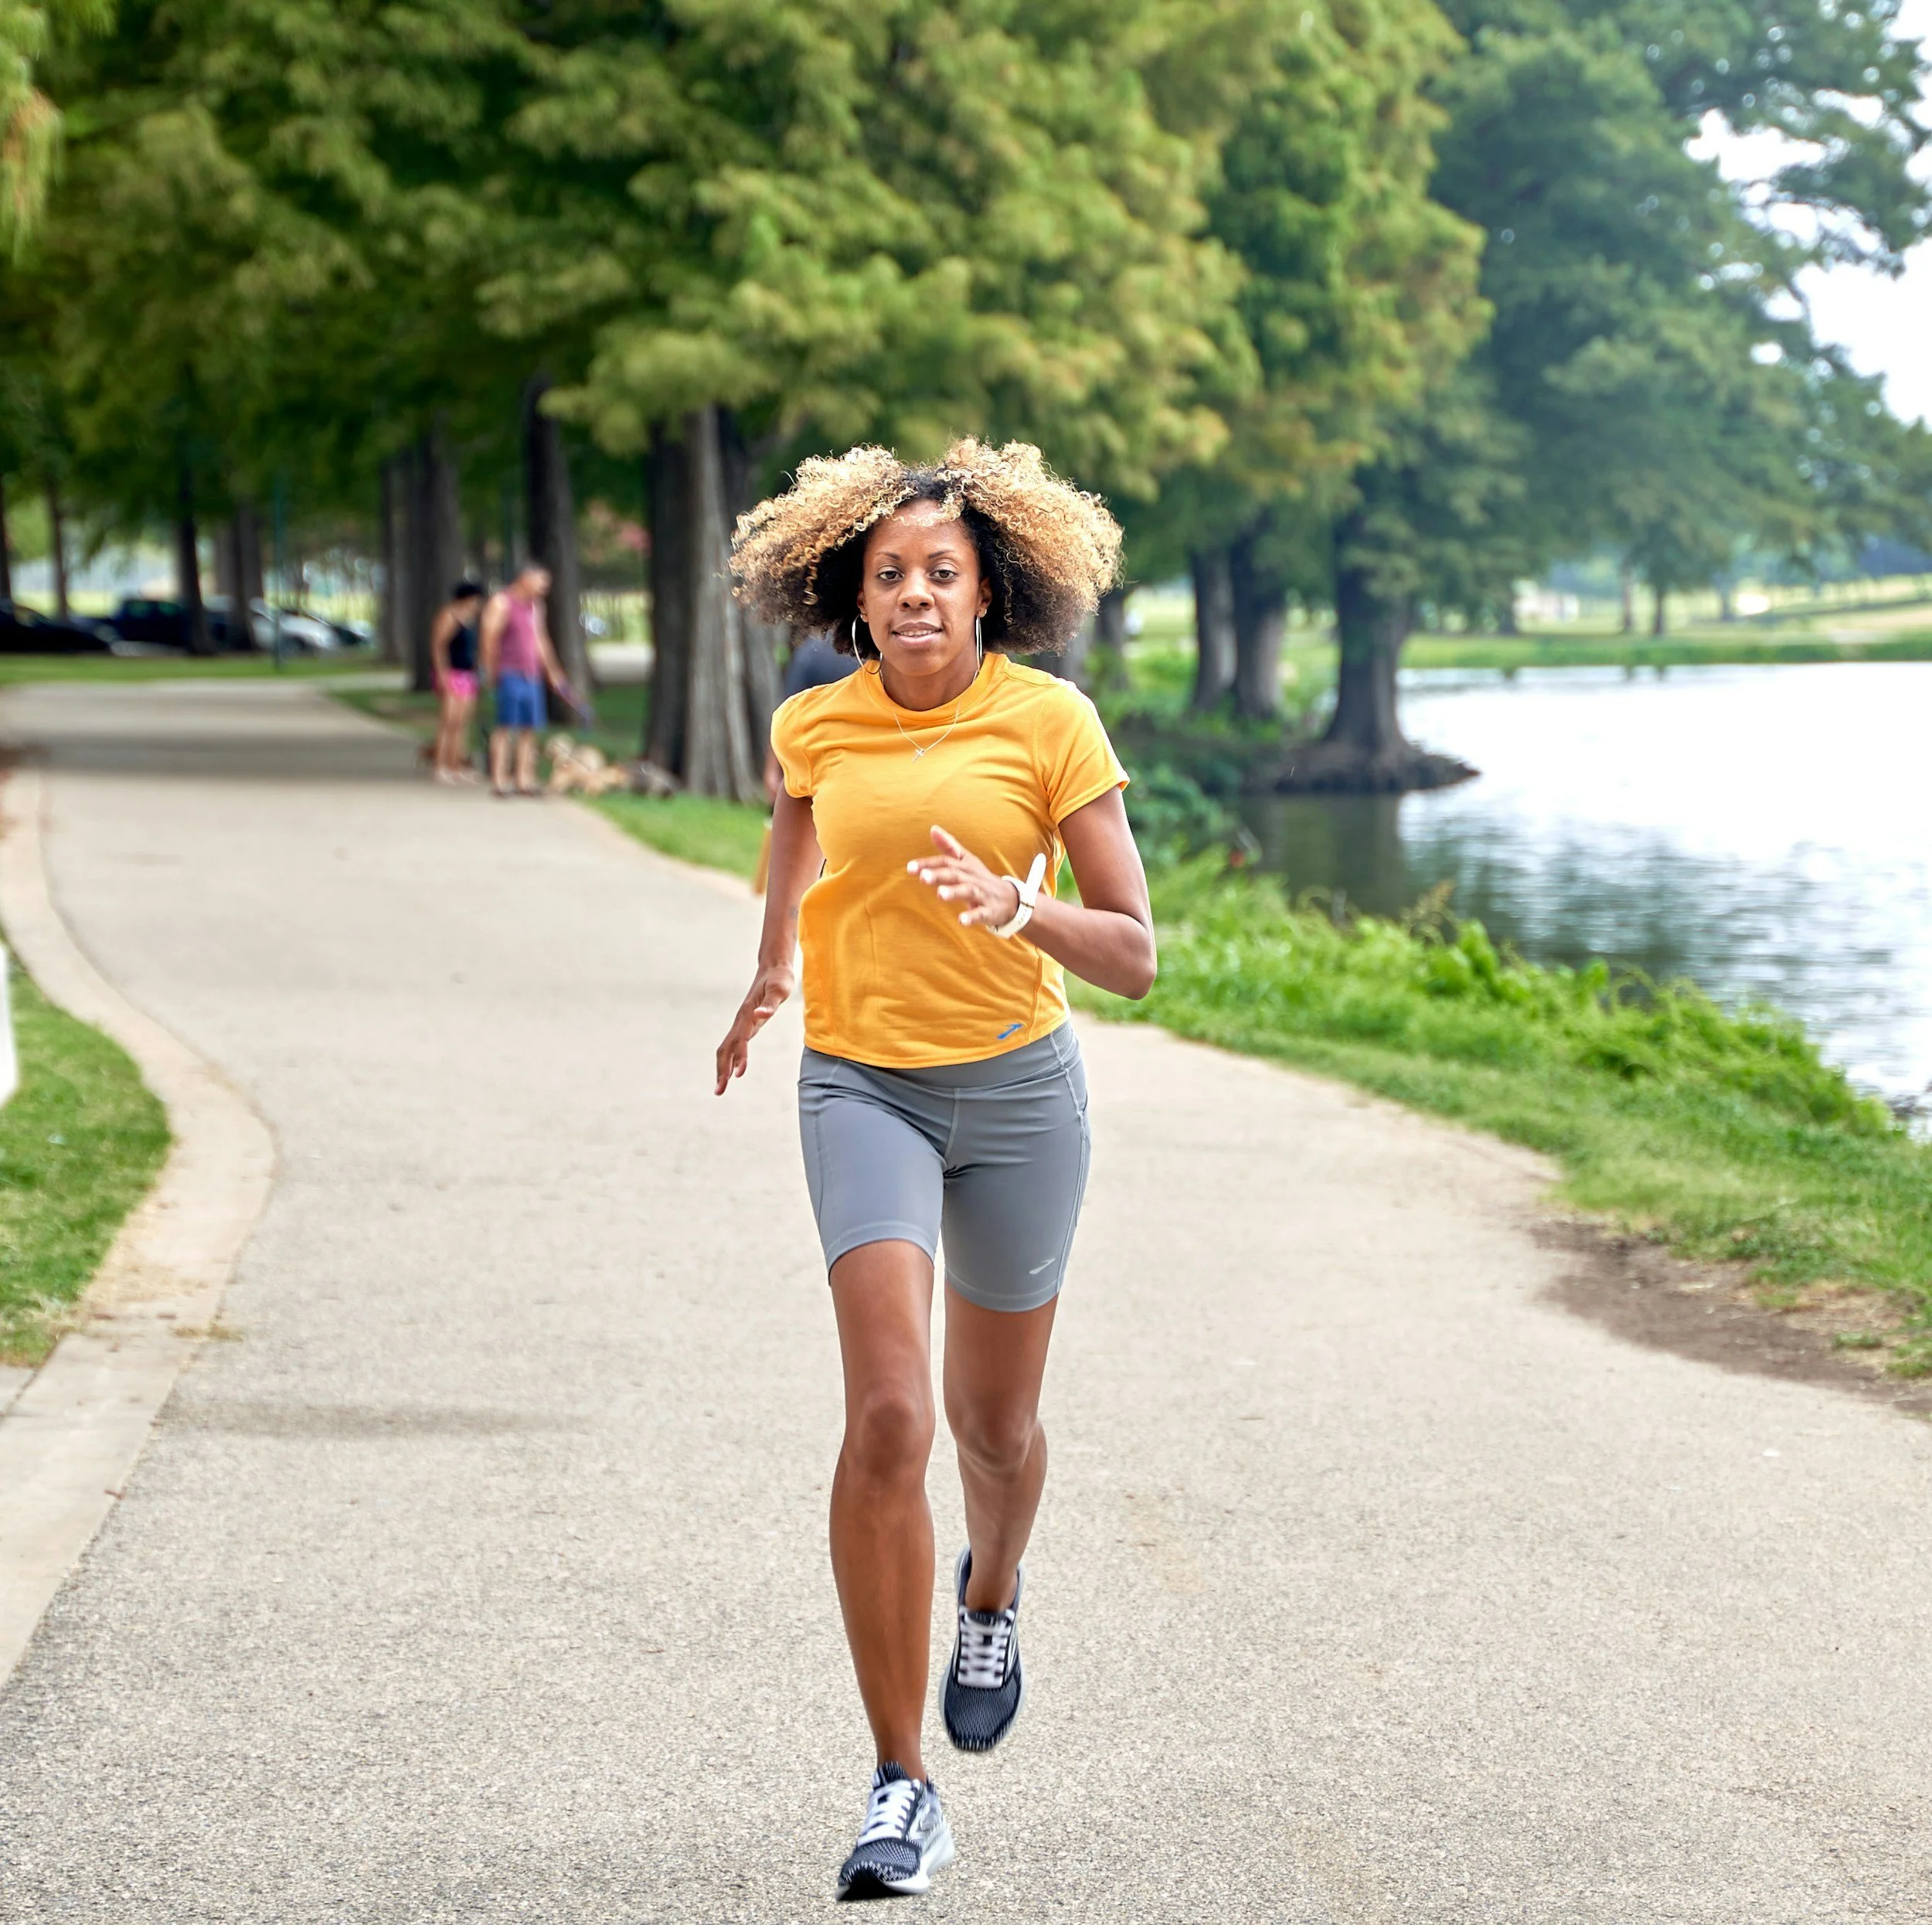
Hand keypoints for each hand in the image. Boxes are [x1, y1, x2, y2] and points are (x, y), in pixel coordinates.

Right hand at [714, 961, 793, 1093]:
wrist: (773, 968)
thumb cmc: (779, 979)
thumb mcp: (779, 990)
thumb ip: (770, 1004)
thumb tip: (760, 1014)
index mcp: (747, 1014)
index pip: (741, 1040)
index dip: (740, 1057)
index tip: (739, 1075)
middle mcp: (741, 1020)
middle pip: (726, 1048)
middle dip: (722, 1070)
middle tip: (719, 1091)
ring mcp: (741, 1023)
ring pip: (727, 1048)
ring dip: (723, 1068)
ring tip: (721, 1087)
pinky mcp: (745, 1024)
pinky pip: (733, 1045)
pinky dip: (730, 1060)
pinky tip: (732, 1071)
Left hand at [908, 825, 1021, 931]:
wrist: (1010, 898)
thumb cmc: (981, 878)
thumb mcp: (967, 860)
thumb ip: (949, 846)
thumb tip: (933, 829)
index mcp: (965, 866)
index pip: (945, 861)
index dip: (928, 864)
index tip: (909, 868)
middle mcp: (973, 877)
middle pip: (955, 874)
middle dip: (939, 875)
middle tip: (922, 877)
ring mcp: (982, 894)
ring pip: (968, 891)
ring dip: (954, 892)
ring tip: (940, 894)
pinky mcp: (990, 910)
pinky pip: (981, 913)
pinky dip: (972, 916)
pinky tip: (962, 920)